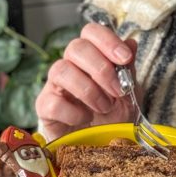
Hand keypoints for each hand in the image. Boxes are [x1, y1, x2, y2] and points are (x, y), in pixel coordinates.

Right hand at [35, 21, 137, 140]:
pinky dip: (73, 112)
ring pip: (61, 69)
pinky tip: (86, 118)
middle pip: (76, 47)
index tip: (125, 58)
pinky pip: (52, 102)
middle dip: (101, 68)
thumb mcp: (129, 94)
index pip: (91, 32)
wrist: (97, 144)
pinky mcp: (44, 107)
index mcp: (91, 55)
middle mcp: (70, 64)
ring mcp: (55, 85)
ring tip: (104, 107)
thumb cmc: (112, 115)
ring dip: (88, 90)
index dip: (107, 40)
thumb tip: (131, 43)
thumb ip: (129, 70)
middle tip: (117, 90)